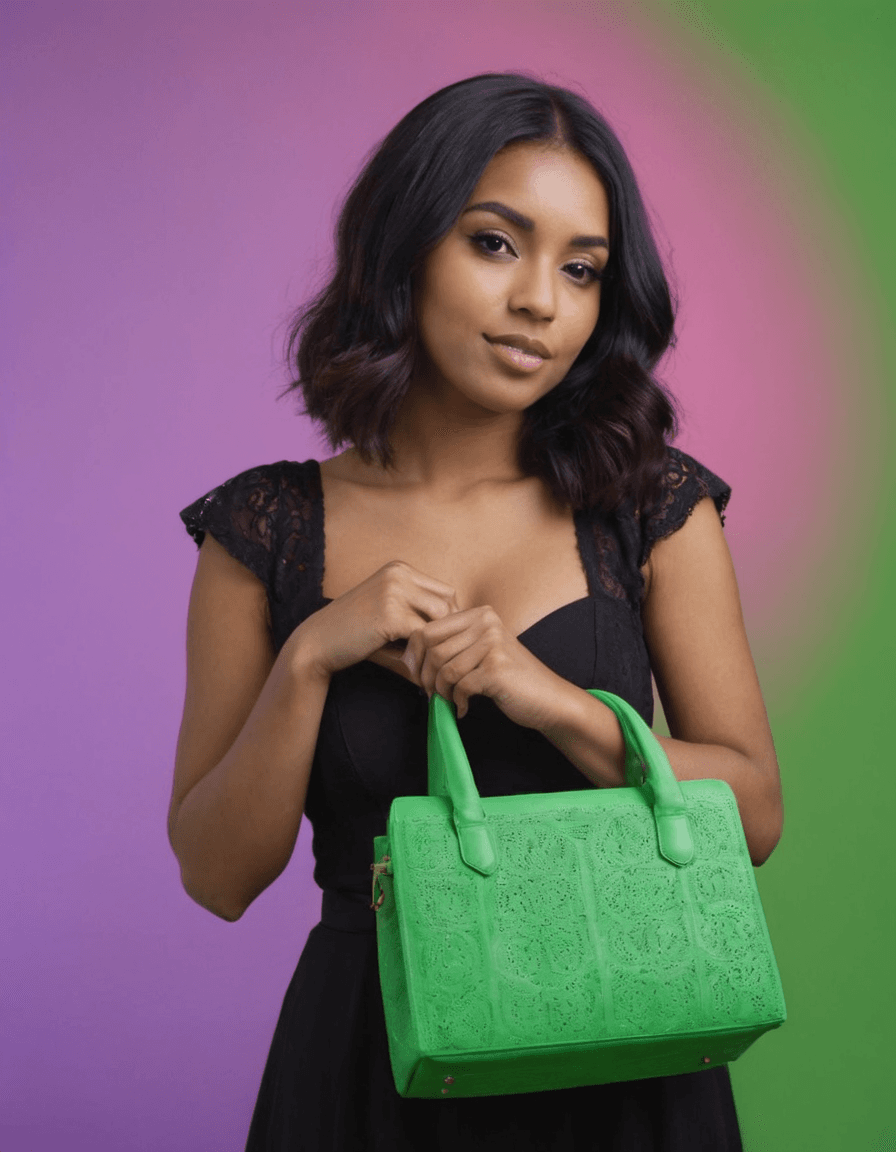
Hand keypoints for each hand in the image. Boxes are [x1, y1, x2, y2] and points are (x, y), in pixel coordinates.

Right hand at [288, 560, 460, 679]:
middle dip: (449, 632)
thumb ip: (417, 608)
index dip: (448, 620)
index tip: (443, 644)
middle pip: (448, 602)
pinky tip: (414, 670)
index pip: (445, 591)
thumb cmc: (354, 631)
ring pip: (440, 618)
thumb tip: (462, 622)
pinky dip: (422, 655)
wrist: (317, 642)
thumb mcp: (387, 607)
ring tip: (430, 666)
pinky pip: (423, 635)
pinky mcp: (390, 614)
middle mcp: (399, 573)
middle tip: (443, 658)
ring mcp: (394, 591)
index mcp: (400, 568)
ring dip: (438, 644)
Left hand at [398, 605, 570, 730]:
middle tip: (430, 694)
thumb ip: (453, 645)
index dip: (415, 656)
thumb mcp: (482, 651)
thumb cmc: (510, 678)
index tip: (418, 677)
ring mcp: (493, 644)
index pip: (428, 628)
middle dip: (424, 676)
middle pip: (432, 648)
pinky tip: (464, 708)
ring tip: (450, 701)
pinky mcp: (496, 668)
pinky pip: (459, 685)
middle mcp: (487, 622)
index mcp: (480, 614)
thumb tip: (409, 656)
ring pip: (443, 668)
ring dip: (441, 692)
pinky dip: (457, 702)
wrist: (548, 699)